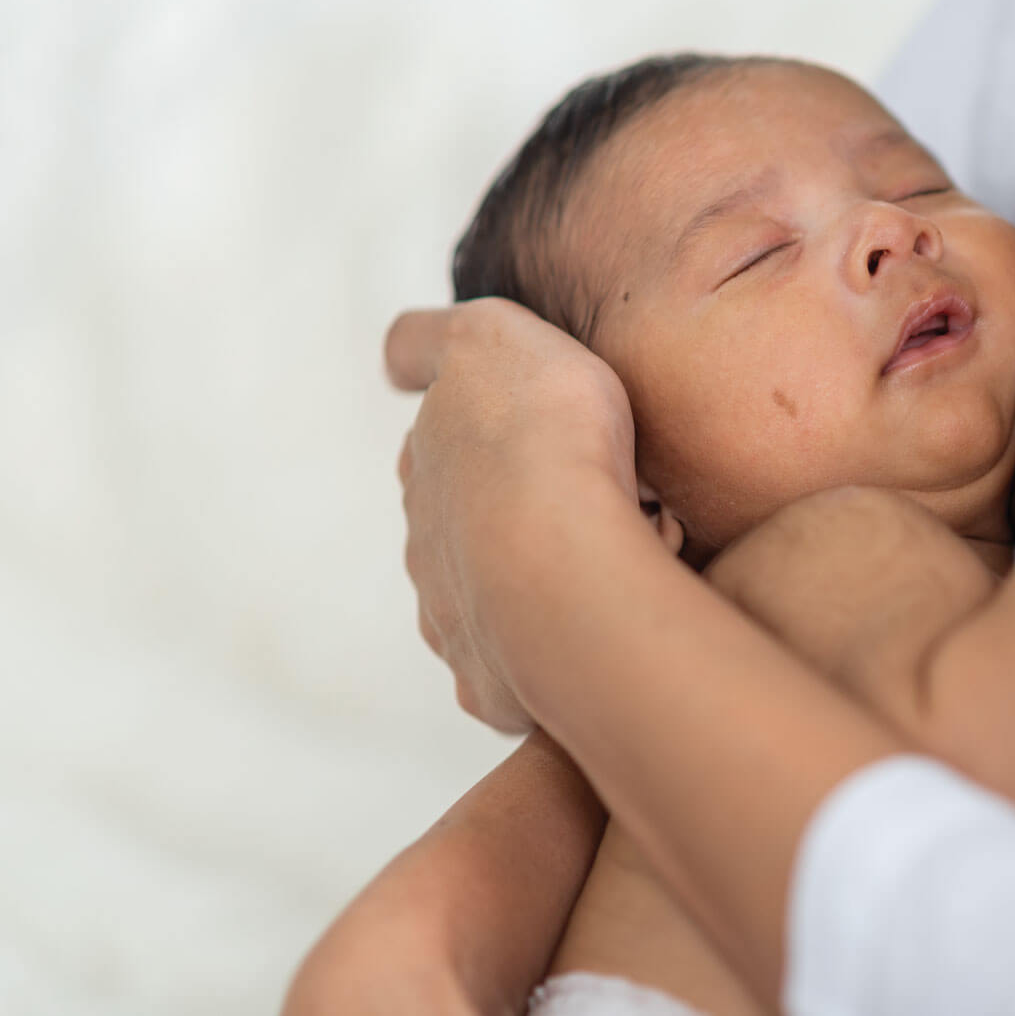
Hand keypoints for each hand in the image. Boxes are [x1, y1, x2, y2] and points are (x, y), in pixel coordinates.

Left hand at [386, 297, 640, 732]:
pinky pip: (514, 671)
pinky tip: (600, 630)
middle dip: (516, 512)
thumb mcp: (493, 336)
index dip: (474, 435)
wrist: (561, 557)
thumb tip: (397, 358)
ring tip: (615, 565)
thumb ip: (433, 341)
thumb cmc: (545, 437)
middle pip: (463, 522)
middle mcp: (425, 537)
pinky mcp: (485, 680)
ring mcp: (450, 614)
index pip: (428, 442)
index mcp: (426, 458)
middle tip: (593, 500)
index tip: (506, 432)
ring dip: (539, 580)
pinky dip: (546, 653)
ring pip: (491, 597)